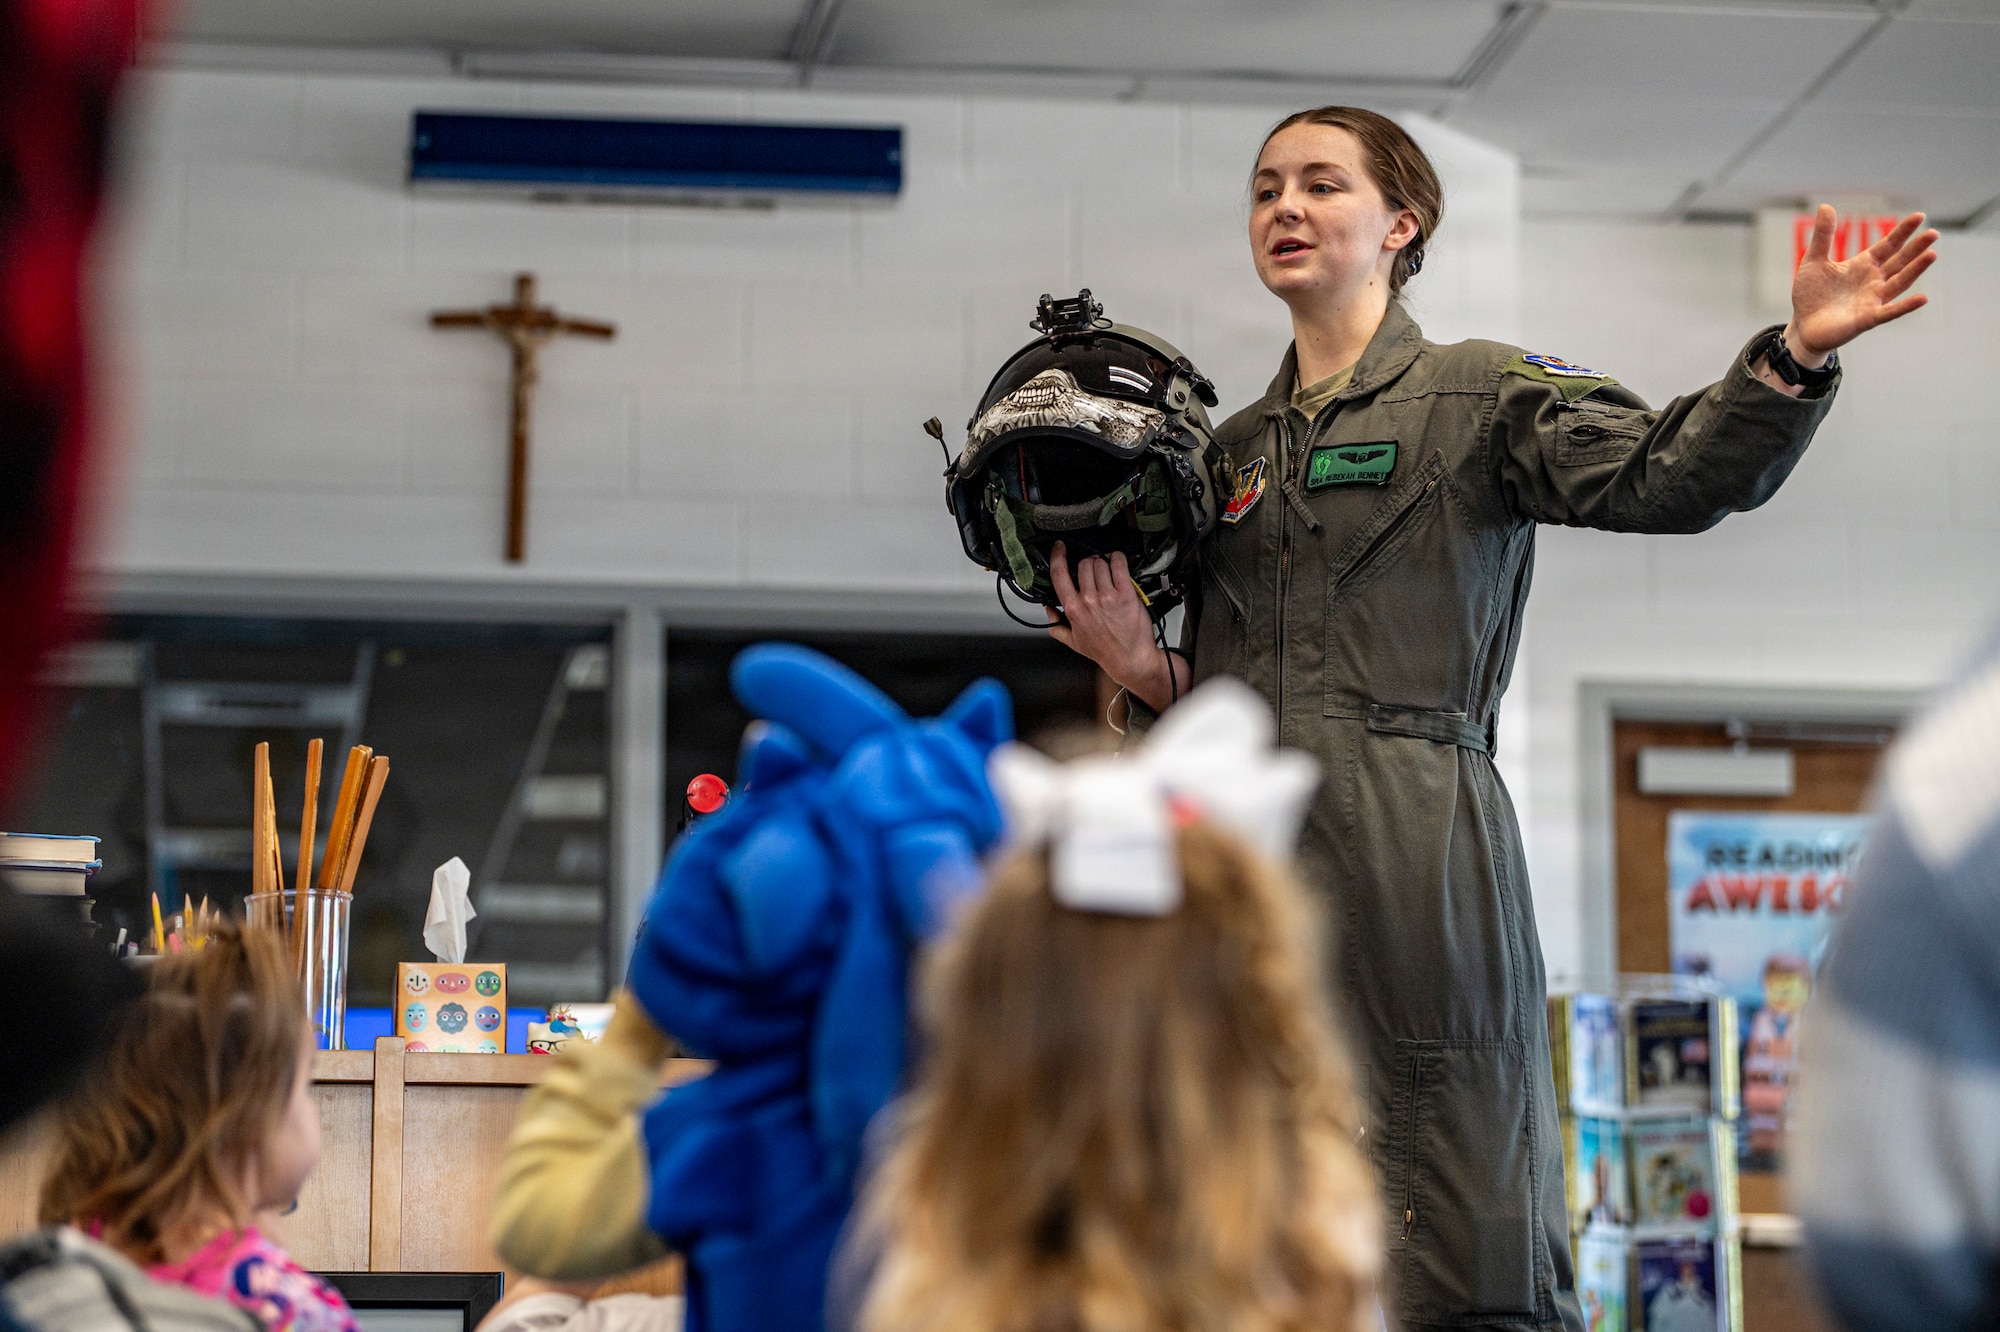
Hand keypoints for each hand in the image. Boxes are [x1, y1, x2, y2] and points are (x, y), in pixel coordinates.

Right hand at [1045, 543, 1183, 711]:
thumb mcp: (1073, 642)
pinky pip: (1119, 565)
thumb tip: (1048, 609)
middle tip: (1093, 570)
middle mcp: (1089, 600)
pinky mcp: (1127, 594)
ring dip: (1103, 563)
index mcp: (1073, 609)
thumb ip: (1056, 624)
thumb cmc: (1104, 651)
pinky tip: (1118, 562)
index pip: (1059, 574)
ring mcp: (1108, 596)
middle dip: (1088, 563)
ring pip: (1100, 563)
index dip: (1057, 556)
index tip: (1059, 547)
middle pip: (1084, 564)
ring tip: (1107, 570)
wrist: (1130, 659)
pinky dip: (1118, 559)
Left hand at [1787, 205, 1938, 362]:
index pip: (1888, 245)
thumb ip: (1823, 236)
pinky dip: (1905, 306)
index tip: (1919, 216)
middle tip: (1934, 233)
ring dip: (1915, 270)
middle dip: (1916, 248)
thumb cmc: (1810, 294)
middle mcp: (1873, 281)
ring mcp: (1872, 300)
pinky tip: (1923, 298)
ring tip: (1932, 254)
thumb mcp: (1814, 261)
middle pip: (1899, 261)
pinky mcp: (1867, 319)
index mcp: (1863, 265)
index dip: (1903, 231)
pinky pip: (1889, 312)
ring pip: (1899, 283)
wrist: (1803, 326)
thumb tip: (1825, 206)